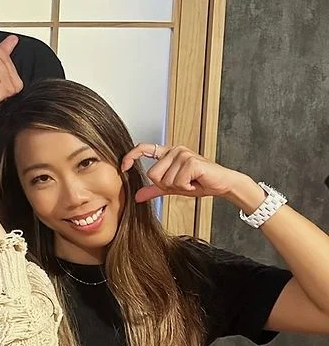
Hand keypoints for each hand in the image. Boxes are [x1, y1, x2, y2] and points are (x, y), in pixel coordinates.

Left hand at [121, 144, 258, 206]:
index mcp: (168, 153)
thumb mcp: (172, 187)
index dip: (131, 157)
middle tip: (182, 183)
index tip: (123, 167)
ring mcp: (183, 154)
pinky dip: (186, 188)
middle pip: (152, 174)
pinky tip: (195, 183)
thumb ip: (154, 190)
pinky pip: (177, 182)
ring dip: (178, 187)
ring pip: (164, 179)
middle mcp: (174, 150)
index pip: (143, 148)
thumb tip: (137, 197)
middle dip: (166, 185)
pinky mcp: (191, 161)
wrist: (222, 185)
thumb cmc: (199, 183)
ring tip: (190, 182)